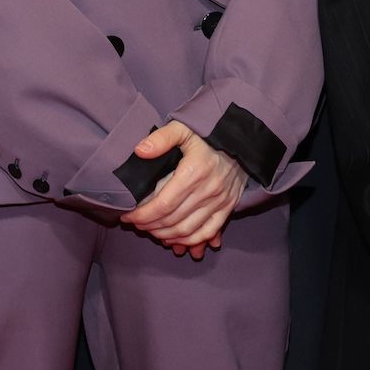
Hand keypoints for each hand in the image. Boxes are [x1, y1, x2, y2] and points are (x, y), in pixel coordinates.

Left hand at [118, 121, 247, 258]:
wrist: (241, 140)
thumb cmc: (208, 134)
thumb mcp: (183, 128)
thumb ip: (161, 138)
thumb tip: (140, 151)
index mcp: (193, 173)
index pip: (163, 204)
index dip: (143, 215)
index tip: (128, 216)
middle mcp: (207, 191)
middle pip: (173, 220)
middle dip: (149, 226)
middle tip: (136, 224)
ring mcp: (219, 202)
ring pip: (188, 230)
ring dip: (166, 236)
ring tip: (151, 232)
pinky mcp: (228, 207)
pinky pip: (208, 232)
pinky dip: (191, 241)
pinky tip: (176, 241)